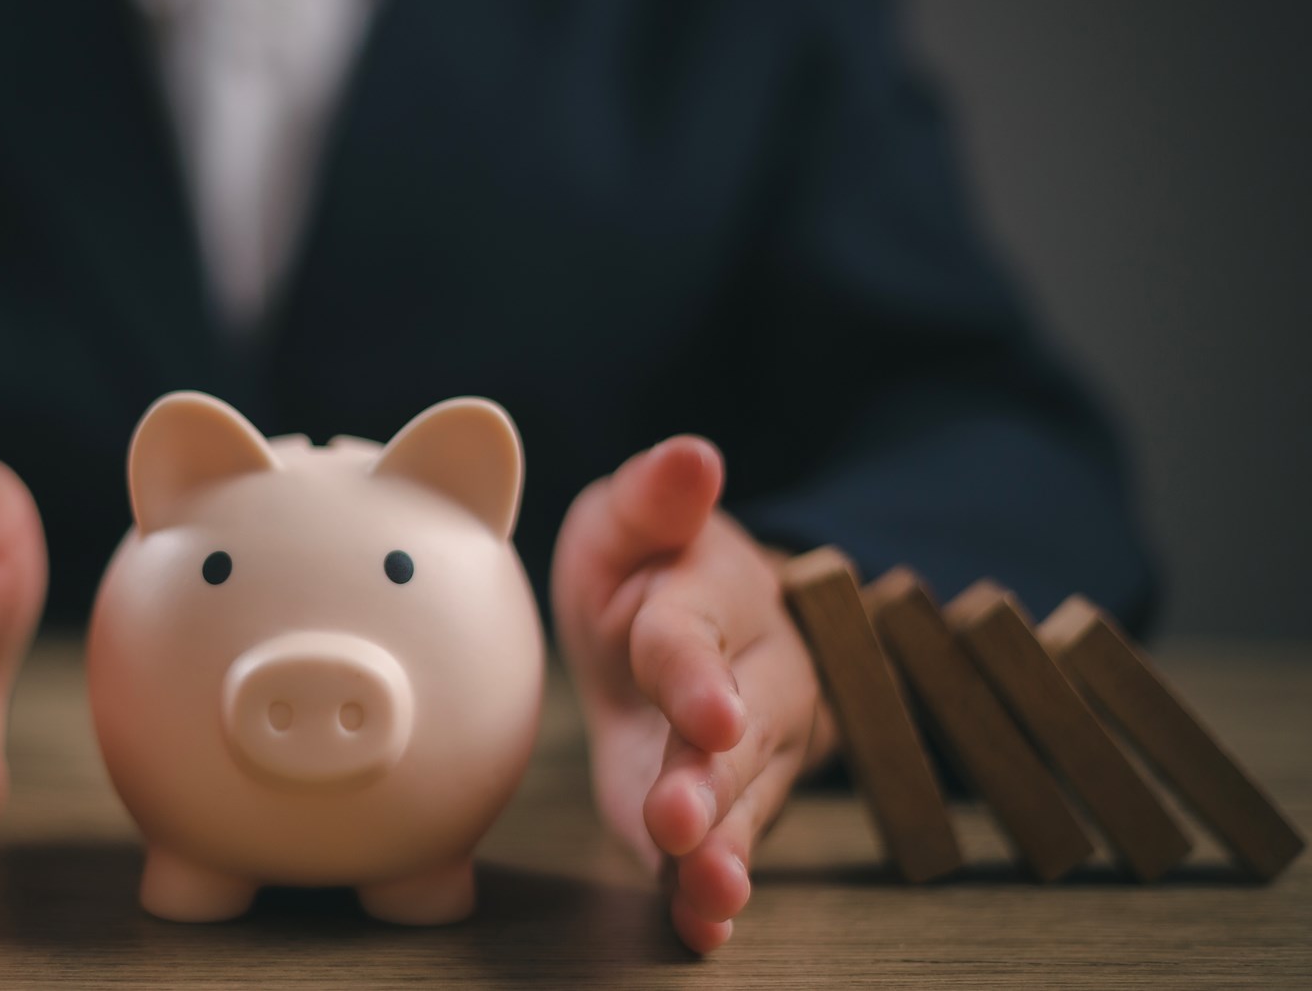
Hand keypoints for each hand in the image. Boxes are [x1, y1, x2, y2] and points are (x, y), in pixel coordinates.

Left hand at [550, 436, 834, 952]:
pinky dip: (712, 896)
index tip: (709, 714)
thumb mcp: (632, 519)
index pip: (697, 637)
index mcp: (714, 601)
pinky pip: (725, 851)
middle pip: (735, 736)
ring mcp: (746, 756)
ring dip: (721, 851)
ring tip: (706, 895)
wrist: (678, 624)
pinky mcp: (720, 811)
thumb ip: (654, 496)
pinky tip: (702, 930)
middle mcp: (752, 684)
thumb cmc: (646, 564)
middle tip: (677, 824)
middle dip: (708, 781)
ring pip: (742, 805)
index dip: (698, 675)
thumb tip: (692, 455)